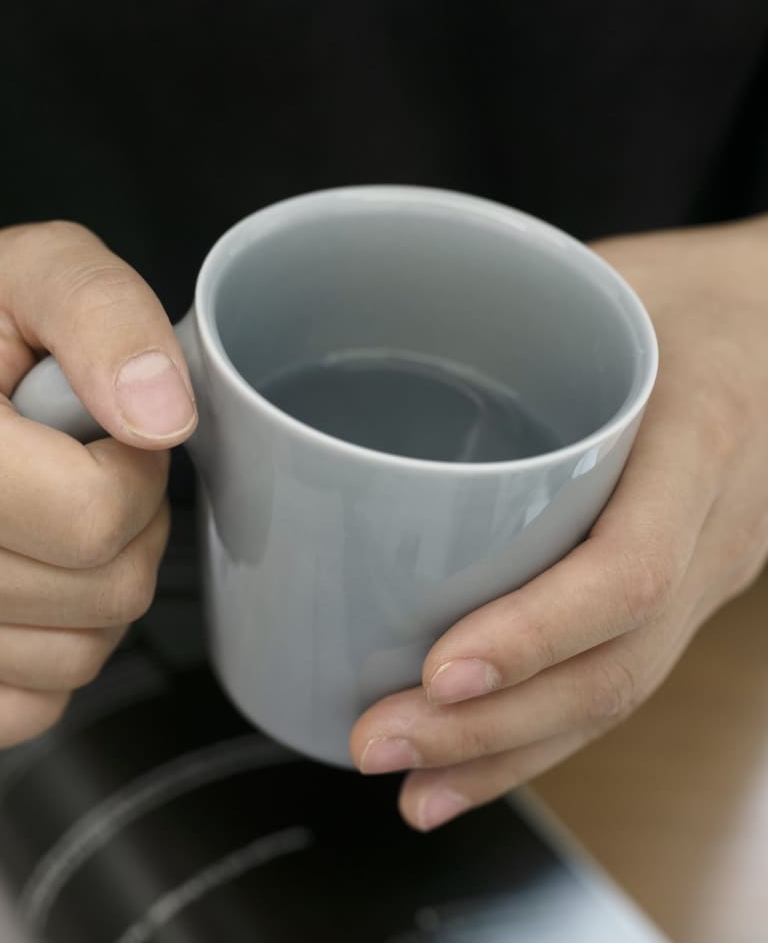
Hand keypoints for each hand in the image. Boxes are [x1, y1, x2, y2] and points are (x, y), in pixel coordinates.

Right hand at [0, 221, 196, 748]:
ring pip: (80, 655)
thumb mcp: (54, 268)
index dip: (140, 473)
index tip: (114, 429)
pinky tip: (47, 582)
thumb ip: (113, 322)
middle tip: (93, 466)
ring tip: (65, 511)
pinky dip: (64, 651)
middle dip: (134, 526)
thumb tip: (161, 420)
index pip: (92, 519)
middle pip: (102, 594)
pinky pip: (25, 708)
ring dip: (107, 583)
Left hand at [350, 216, 767, 829]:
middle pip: (612, 667)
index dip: (535, 633)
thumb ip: (502, 320)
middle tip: (377, 743)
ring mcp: (706, 572)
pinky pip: (618, 681)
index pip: (628, 568)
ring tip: (410, 790)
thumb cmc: (680, 293)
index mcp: (698, 435)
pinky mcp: (680, 591)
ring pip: (615, 696)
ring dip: (505, 756)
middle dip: (491, 727)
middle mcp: (713, 525)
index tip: (439, 671)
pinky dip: (539, 739)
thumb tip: (351, 351)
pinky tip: (468, 770)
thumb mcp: (605, 276)